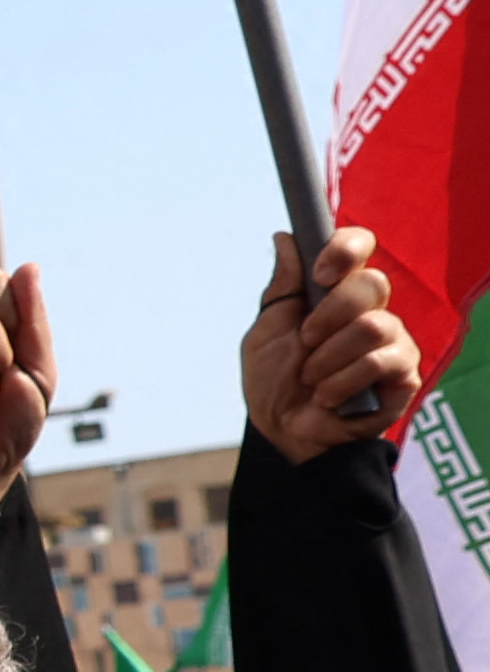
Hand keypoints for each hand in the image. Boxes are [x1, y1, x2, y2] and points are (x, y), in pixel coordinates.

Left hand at [250, 225, 424, 460]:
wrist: (283, 432)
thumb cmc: (274, 382)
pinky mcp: (405, 373)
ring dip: (328, 357)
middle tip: (305, 342)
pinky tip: (328, 396)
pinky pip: (381, 362)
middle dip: (327, 316)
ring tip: (312, 379)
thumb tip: (285, 239)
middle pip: (371, 284)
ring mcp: (393, 340)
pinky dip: (342, 381)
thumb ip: (282, 288)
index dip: (346, 250)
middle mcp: (371, 310)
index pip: (360, 247)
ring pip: (374, 325)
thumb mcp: (266, 332)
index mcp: (336, 293)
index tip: (320, 275)